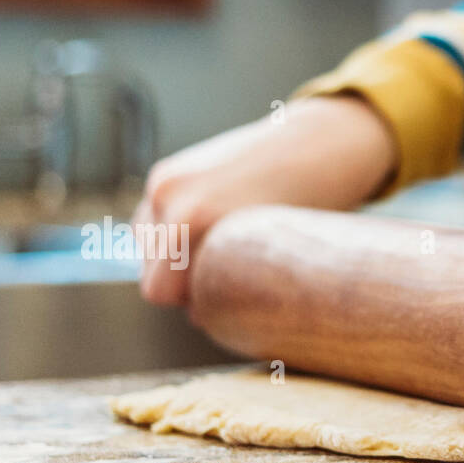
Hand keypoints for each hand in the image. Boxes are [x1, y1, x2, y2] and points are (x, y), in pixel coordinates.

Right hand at [135, 95, 396, 305]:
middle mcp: (169, 197)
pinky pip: (152, 221)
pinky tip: (214, 225)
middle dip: (185, 281)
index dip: (191, 303)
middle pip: (151, 272)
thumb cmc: (306, 207)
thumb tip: (199, 315)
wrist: (314, 146)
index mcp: (192, 219)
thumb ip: (229, 289)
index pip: (159, 291)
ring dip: (176, 256)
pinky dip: (175, 232)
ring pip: (149, 247)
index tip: (224, 298)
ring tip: (224, 246)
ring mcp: (163, 181)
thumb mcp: (271, 258)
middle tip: (230, 273)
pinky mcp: (165, 171)